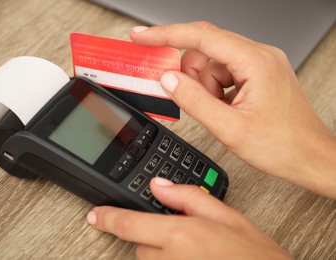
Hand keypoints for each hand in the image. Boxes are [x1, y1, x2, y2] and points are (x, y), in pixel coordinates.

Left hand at [87, 177, 291, 258]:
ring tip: (195, 250)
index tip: (94, 216)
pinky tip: (195, 257)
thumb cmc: (255, 255)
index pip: (129, 224)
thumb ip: (188, 197)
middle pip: (142, 244)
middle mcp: (171, 259)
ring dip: (164, 253)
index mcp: (180, 235)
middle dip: (154, 236)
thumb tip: (161, 185)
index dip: (107, 218)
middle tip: (182, 233)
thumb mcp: (227, 215)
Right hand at [130, 22, 335, 198]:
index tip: (142, 37)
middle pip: (204, 51)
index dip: (166, 35)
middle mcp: (258, 56)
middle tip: (190, 99)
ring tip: (218, 111)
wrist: (310, 157)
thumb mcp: (230, 128)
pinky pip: (222, 74)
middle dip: (191, 76)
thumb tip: (169, 80)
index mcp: (255, 61)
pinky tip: (224, 108)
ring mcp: (258, 65)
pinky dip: (214, 91)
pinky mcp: (256, 75)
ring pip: (211, 64)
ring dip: (204, 88)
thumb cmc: (284, 145)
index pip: (201, 36)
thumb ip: (195, 101)